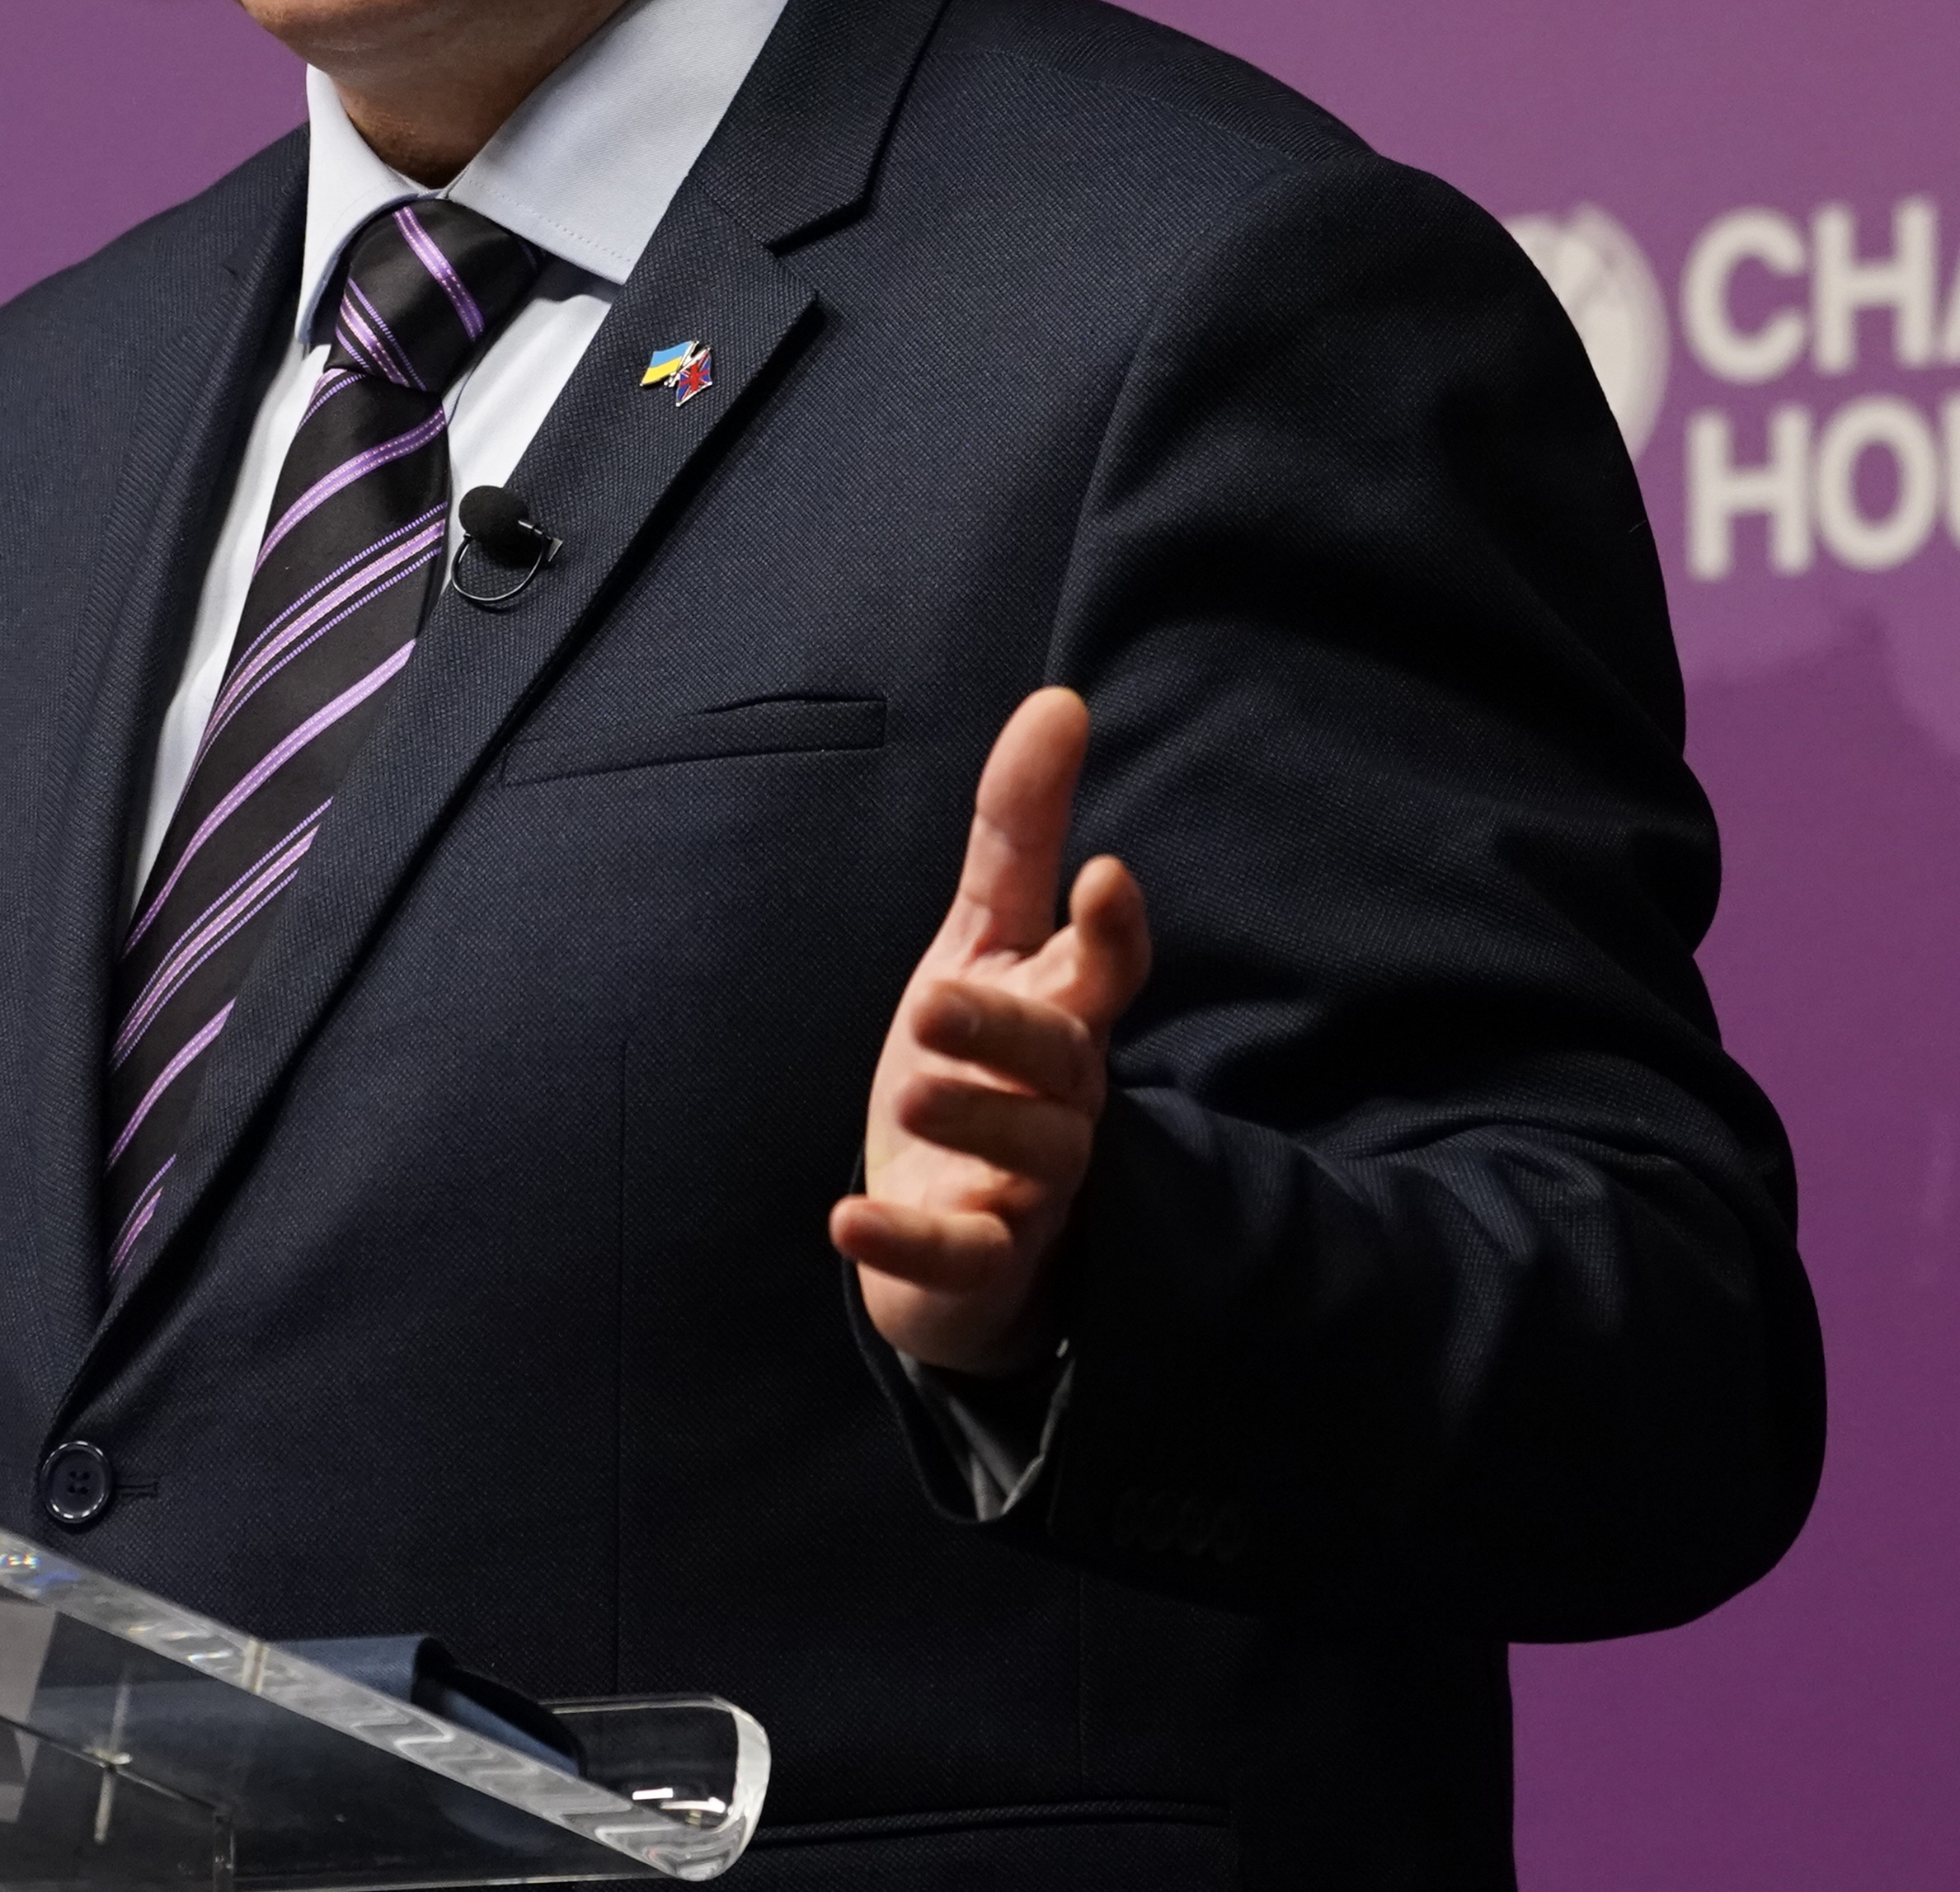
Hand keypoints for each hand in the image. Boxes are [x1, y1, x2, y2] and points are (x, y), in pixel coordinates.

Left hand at [833, 686, 1152, 1376]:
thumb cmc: (981, 1061)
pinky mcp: (980, 1259)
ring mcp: (1028, 1188)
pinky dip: (906, 1242)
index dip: (1113, 928)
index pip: (1110, 970)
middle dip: (1008, 1030)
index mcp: (1066, 1015)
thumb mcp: (986, 939)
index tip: (1104, 874)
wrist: (963, 1231)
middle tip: (936, 1000)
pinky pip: (956, 1253)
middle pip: (1060, 1061)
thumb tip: (1059, 700)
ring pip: (1028, 1153)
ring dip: (971, 1118)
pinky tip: (846, 1220)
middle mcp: (1064, 1100)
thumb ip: (1019, 831)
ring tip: (911, 1088)